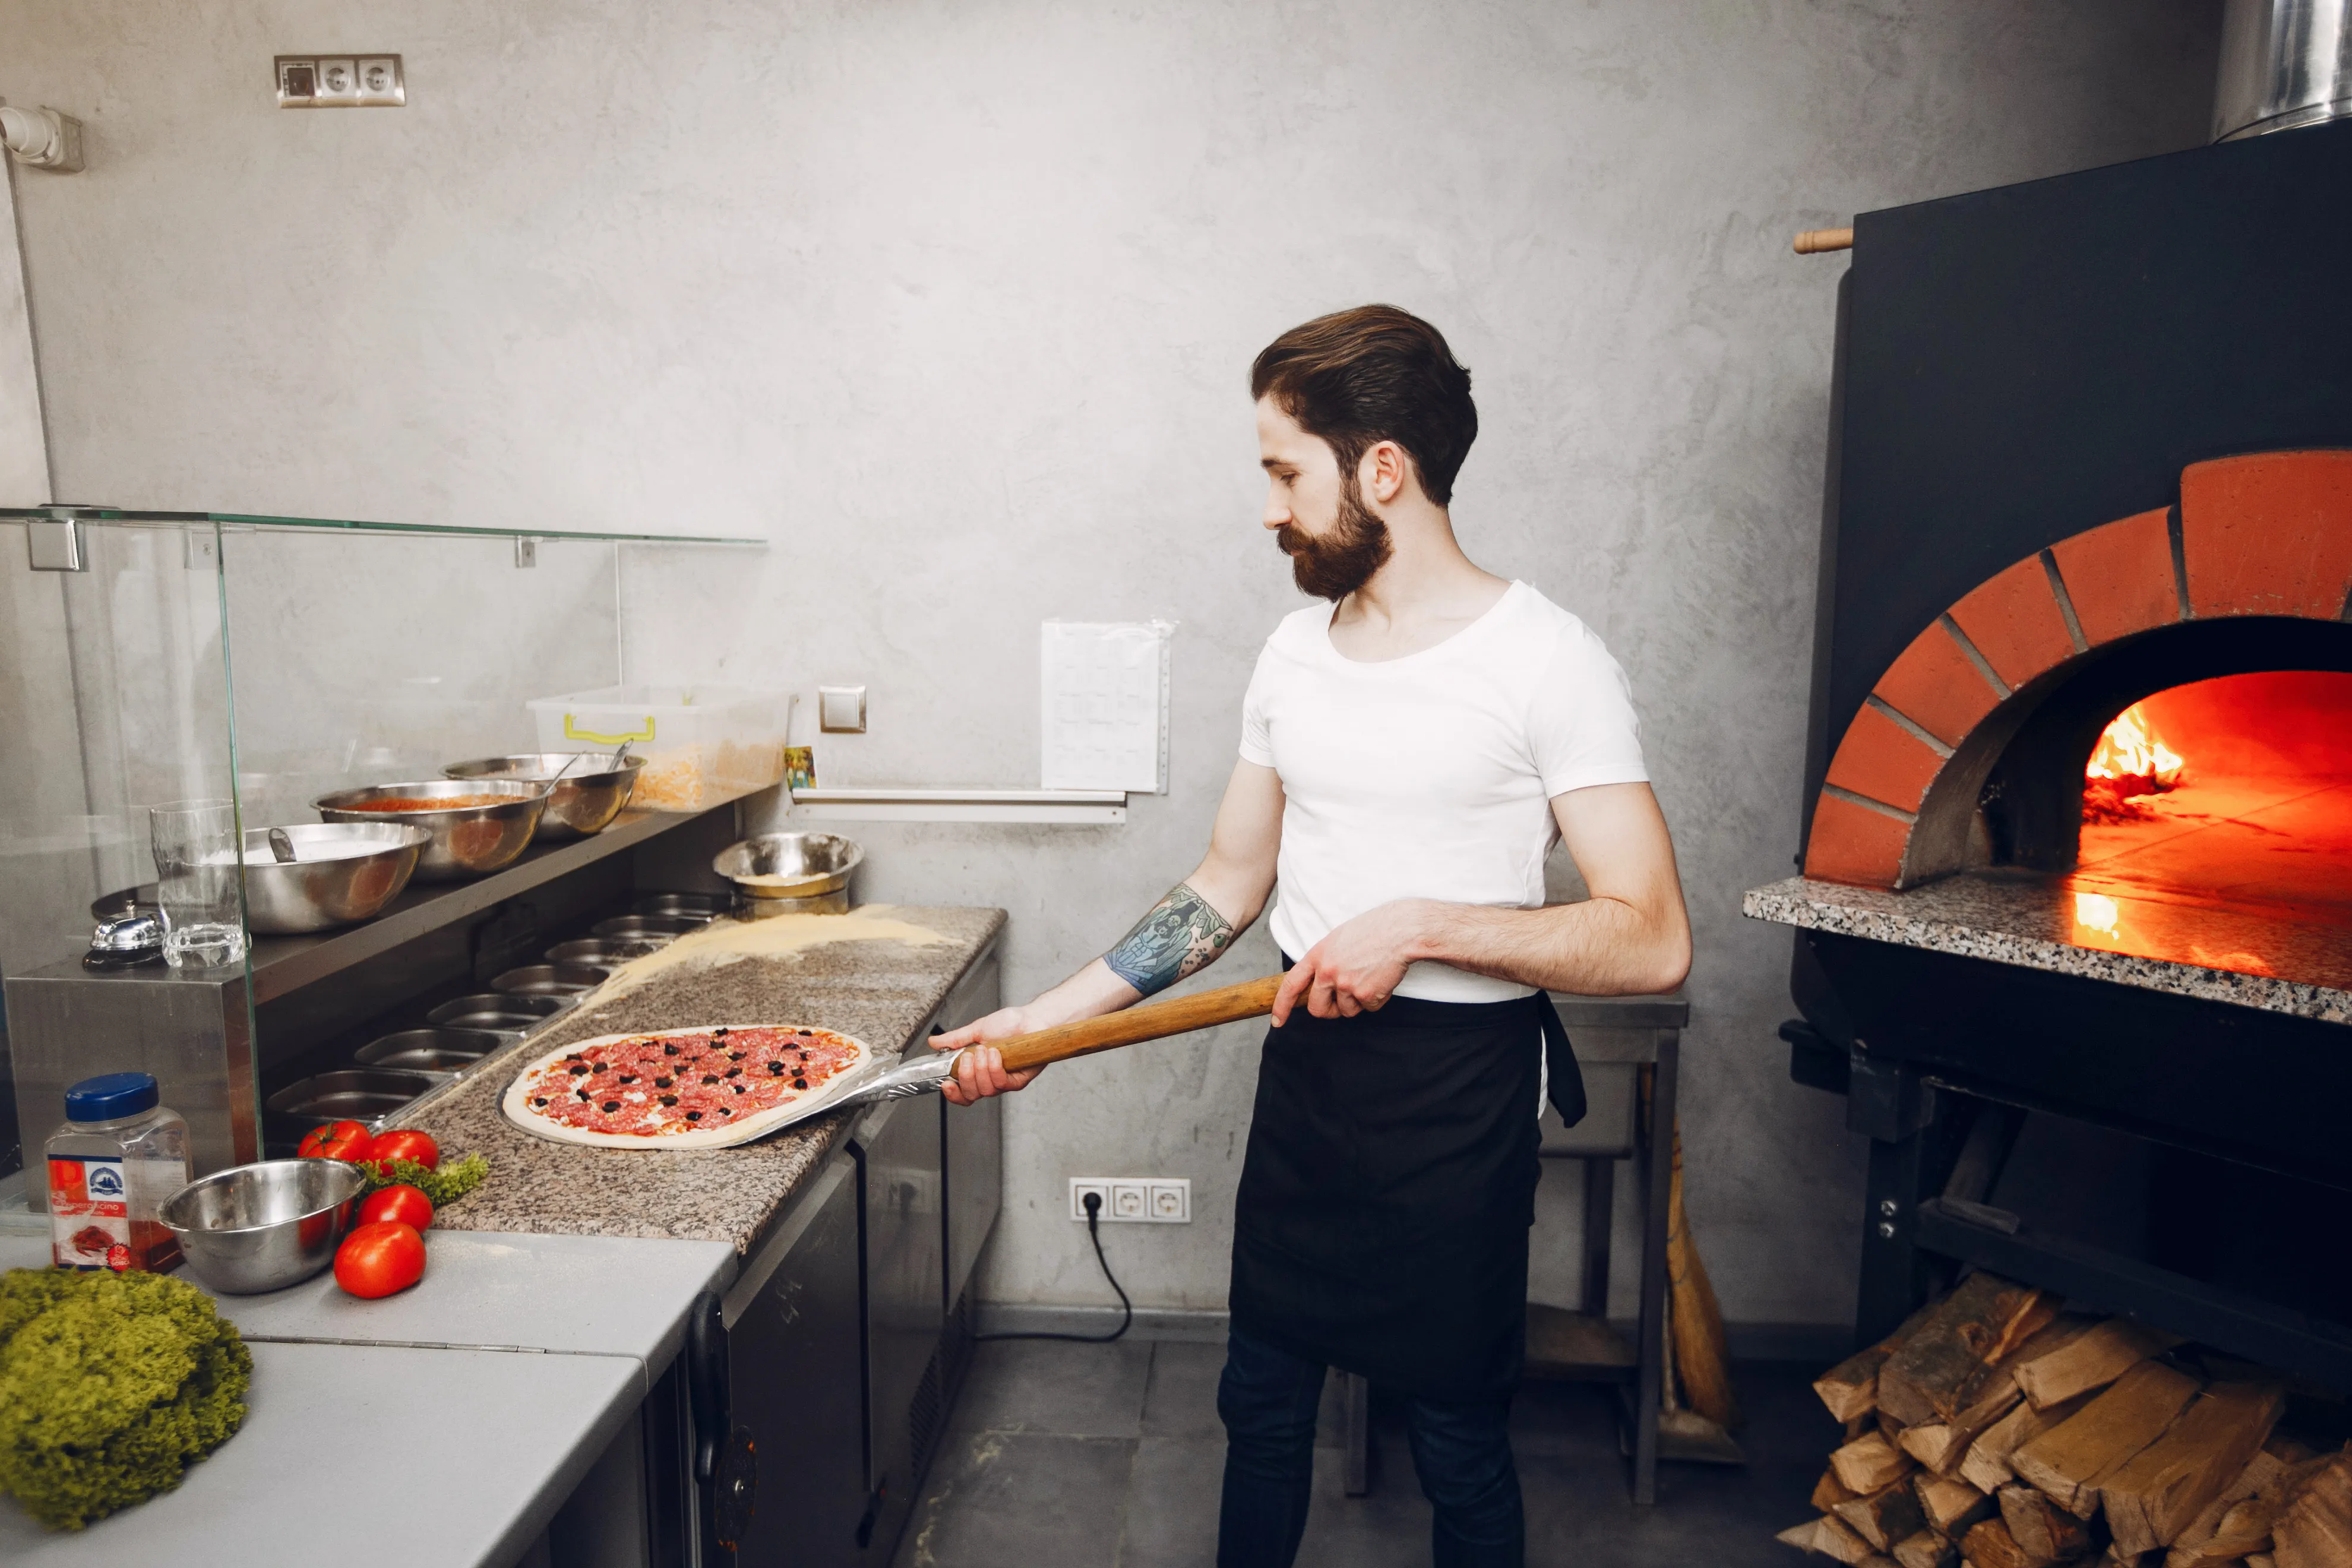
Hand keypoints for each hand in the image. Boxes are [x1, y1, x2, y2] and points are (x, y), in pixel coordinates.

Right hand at [932, 1006, 1047, 1104]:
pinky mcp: (1018, 1081)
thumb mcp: (977, 1030)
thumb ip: (955, 1040)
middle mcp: (989, 1080)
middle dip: (965, 1076)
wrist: (1031, 1019)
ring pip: (985, 1090)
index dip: (952, 1094)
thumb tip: (934, 1043)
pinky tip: (996, 1054)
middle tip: (968, 1056)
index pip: (962, 1093)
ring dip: (981, 1069)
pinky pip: (1002, 1084)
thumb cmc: (1010, 1024)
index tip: (945, 1083)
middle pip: (971, 1094)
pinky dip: (995, 1069)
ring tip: (985, 1050)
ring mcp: (1004, 1081)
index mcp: (977, 1071)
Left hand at [1271, 900, 1428, 1024]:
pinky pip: (1369, 1008)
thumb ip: (1325, 961)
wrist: (1402, 930)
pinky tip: (1382, 979)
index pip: (1291, 985)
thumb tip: (1320, 983)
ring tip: (1370, 977)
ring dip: (1358, 1001)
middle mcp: (1328, 972)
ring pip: (1347, 1011)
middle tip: (1342, 1002)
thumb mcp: (1338, 939)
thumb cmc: (1374, 930)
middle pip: (1318, 1009)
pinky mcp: (1366, 995)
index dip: (1282, 1006)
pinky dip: (1377, 999)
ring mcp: (1346, 984)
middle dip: (1329, 1010)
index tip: (1277, 1020)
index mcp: (1318, 955)